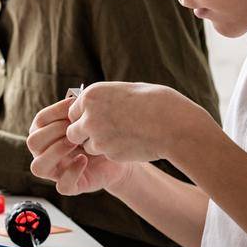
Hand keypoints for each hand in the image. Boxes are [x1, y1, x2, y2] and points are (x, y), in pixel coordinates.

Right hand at [26, 96, 130, 194]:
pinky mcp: (70, 186)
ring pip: (38, 167)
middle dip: (54, 132)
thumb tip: (74, 100)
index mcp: (45, 133)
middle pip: (33, 142)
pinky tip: (84, 160)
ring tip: (76, 144)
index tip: (74, 105)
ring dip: (56, 152)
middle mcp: (44, 153)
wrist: (117, 155)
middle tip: (74, 128)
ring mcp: (55, 171)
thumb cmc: (99, 134)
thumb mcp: (88, 120)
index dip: (56, 112)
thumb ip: (78, 111)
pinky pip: (62, 185)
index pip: (39, 121)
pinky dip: (72, 172)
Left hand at [62, 82, 219, 164]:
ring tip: (121, 137)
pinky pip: (105, 155)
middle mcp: (89, 115)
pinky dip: (113, 152)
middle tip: (103, 133)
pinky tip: (130, 143)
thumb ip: (104, 99)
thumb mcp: (124, 91)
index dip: (84, 117)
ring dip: (99, 145)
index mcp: (92, 95)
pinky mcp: (109, 153)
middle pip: (73, 132)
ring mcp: (98, 136)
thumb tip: (92, 105)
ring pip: (87, 147)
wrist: (173, 123)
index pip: (73, 111)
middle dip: (84, 135)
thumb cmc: (155, 102)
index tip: (96, 120)